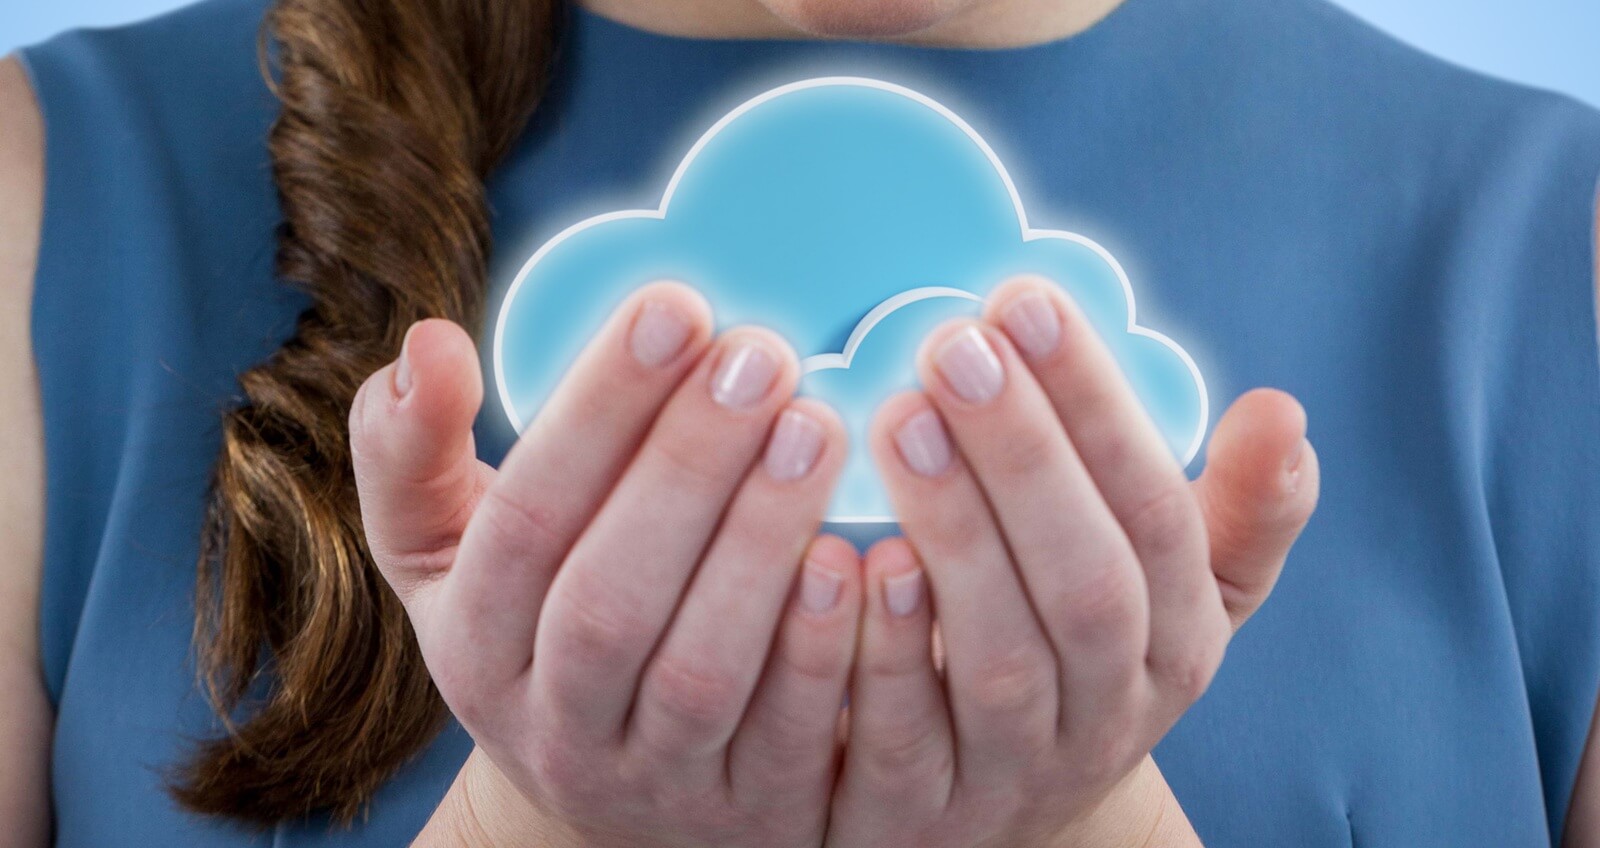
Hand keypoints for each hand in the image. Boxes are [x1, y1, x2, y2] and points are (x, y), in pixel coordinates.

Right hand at [349, 284, 861, 846]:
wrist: (613, 791)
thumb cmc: (539, 623)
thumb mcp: (450, 552)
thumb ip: (414, 450)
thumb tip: (428, 343)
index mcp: (474, 642)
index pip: (523, 522)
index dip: (599, 412)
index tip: (675, 304)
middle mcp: (553, 725)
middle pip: (608, 600)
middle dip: (686, 468)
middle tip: (762, 354)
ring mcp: (654, 781)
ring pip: (701, 672)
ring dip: (760, 543)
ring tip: (817, 423)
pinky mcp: (752, 815)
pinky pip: (792, 738)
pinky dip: (827, 648)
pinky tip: (869, 550)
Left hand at [827, 276, 1320, 846]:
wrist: (1005, 801)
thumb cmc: (1079, 652)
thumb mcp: (1173, 592)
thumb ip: (1233, 509)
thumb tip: (1284, 412)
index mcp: (1179, 639)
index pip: (1156, 517)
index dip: (1096, 412)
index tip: (1028, 304)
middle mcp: (1113, 710)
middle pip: (1088, 586)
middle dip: (1026, 458)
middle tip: (954, 345)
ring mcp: (1021, 769)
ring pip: (1000, 660)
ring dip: (956, 534)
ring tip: (898, 416)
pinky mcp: (927, 810)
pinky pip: (907, 738)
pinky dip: (883, 649)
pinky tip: (849, 554)